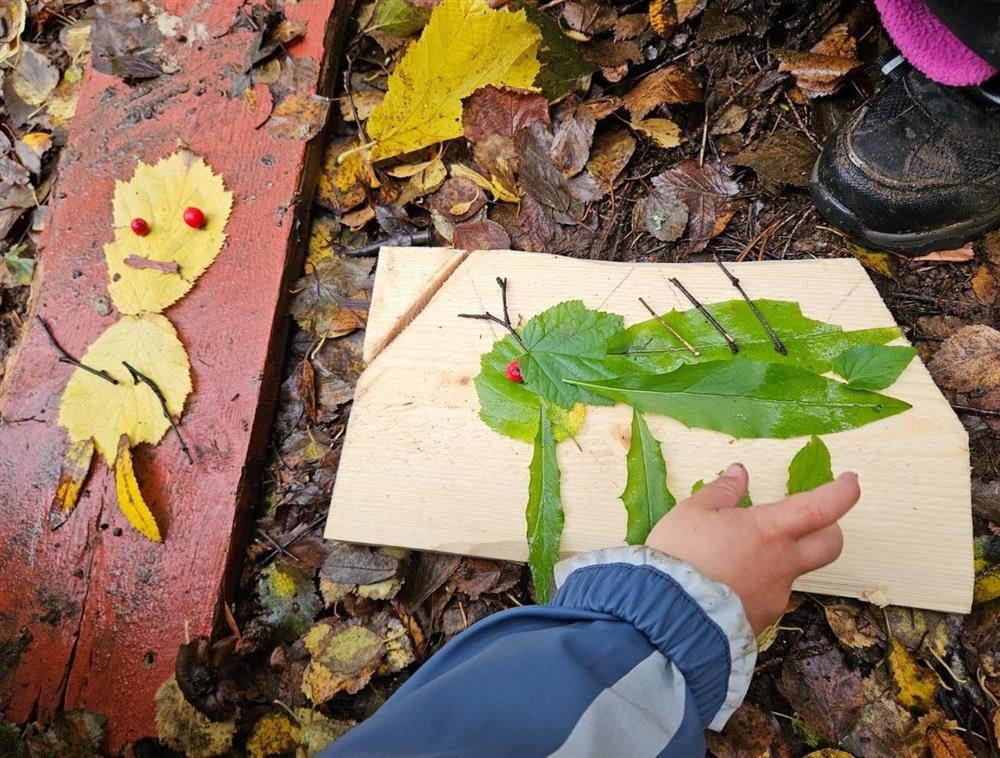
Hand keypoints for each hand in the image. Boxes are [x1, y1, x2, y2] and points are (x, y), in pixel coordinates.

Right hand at [645, 463, 860, 633]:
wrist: (668, 616)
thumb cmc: (682, 555)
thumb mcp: (692, 512)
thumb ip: (721, 492)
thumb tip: (740, 473)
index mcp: (769, 531)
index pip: (822, 508)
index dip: (842, 492)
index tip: (850, 481)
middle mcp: (783, 563)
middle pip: (830, 545)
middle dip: (828, 529)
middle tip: (807, 521)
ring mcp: (776, 595)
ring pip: (794, 572)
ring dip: (780, 559)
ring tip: (738, 556)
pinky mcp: (762, 620)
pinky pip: (768, 595)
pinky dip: (756, 584)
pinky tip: (726, 583)